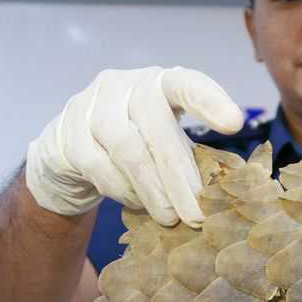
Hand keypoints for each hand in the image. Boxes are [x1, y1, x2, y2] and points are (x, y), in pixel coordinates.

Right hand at [26, 67, 243, 225]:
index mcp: (159, 83)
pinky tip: (138, 204)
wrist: (68, 152)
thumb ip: (190, 157)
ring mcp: (91, 105)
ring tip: (170, 219)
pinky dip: (123, 191)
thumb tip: (226, 194)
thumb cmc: (134, 146)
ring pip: (128, 150)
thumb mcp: (164, 142)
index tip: (235, 124)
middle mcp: (124, 85)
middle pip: (157, 126)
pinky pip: (100, 168)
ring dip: (153, 191)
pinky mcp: (67, 133)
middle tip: (197, 216)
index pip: (186, 83)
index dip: (210, 101)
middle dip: (180, 176)